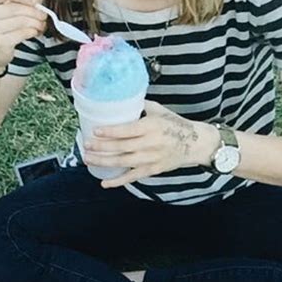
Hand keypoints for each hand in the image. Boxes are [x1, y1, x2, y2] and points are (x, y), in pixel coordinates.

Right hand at [0, 0, 46, 70]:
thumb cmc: (2, 24)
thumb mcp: (9, 6)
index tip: (36, 0)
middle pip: (15, 8)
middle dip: (34, 11)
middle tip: (44, 14)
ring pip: (20, 21)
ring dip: (35, 22)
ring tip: (40, 24)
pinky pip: (22, 34)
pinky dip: (32, 32)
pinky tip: (34, 31)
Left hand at [83, 100, 218, 188]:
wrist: (195, 143)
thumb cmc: (175, 124)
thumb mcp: (159, 110)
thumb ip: (140, 106)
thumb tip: (121, 98)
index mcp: (151, 126)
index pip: (127, 130)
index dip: (110, 132)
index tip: (95, 130)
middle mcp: (150, 143)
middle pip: (121, 147)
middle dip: (101, 147)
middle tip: (86, 145)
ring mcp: (151, 158)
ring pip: (123, 162)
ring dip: (104, 162)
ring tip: (88, 159)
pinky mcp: (152, 170)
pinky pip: (133, 177)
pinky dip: (118, 181)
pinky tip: (105, 183)